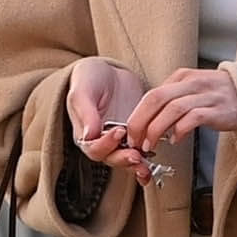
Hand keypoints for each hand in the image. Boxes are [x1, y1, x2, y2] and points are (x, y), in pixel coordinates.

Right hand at [66, 58, 152, 180]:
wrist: (109, 71)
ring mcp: (120, 139)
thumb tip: (88, 134)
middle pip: (111, 158)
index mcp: (85, 134)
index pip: (94, 148)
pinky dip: (147, 158)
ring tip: (146, 166)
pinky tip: (154, 161)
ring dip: (137, 164)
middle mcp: (102, 141)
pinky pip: (141, 150)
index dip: (106, 144)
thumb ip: (85, 112)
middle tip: (136, 156)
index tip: (118, 131)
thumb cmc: (90, 79)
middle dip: (124, 159)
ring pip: (127, 158)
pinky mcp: (136, 134)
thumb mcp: (83, 91)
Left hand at [124, 68, 236, 155]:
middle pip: (157, 99)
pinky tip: (176, 140)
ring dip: (157, 128)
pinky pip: (194, 118)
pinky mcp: (218, 109)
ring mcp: (206, 95)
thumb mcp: (193, 90)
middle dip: (141, 122)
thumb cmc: (219, 97)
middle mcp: (192, 83)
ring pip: (173, 108)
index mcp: (182, 77)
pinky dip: (181, 129)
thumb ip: (172, 100)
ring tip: (150, 144)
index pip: (151, 94)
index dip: (136, 116)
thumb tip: (148, 121)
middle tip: (135, 141)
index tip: (131, 134)